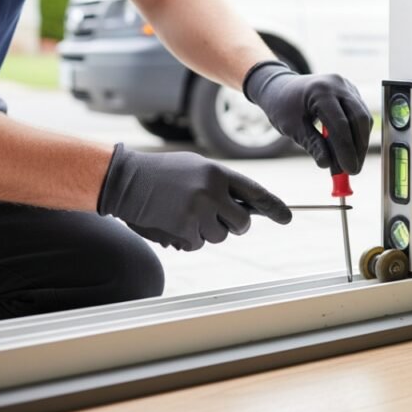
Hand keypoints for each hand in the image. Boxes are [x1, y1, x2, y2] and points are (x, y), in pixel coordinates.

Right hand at [98, 143, 290, 250]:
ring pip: (219, 236)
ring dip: (206, 232)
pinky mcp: (184, 230)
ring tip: (184, 214)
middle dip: (234, 226)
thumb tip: (246, 208)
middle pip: (241, 223)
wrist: (125, 180)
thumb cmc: (162, 174)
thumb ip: (220, 185)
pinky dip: (188, 239)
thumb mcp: (195, 168)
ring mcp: (199, 212)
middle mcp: (212, 192)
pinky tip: (172, 222)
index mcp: (217, 173)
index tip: (287, 217)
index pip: (255, 192)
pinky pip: (197, 243)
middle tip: (222, 222)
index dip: (273, 207)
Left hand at [244, 61, 372, 173]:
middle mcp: (338, 85)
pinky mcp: (352, 93)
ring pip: (364, 118)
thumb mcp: (292, 128)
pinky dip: (358, 135)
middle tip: (353, 171)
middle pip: (359, 118)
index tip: (349, 171)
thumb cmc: (284, 107)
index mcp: (320, 91)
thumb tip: (328, 165)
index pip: (340, 124)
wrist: (282, 87)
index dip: (347, 150)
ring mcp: (347, 87)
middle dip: (359, 148)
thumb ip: (312, 145)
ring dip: (361, 143)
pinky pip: (361, 115)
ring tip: (351, 164)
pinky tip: (351, 151)